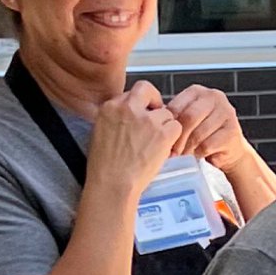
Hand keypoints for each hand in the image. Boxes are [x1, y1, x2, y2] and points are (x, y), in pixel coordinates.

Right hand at [89, 81, 180, 196]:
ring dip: (164, 125)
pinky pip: (176, 126)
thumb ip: (115, 118)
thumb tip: (129, 116)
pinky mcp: (161, 132)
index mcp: (110, 107)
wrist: (111, 185)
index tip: (142, 112)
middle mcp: (128, 108)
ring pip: (165, 112)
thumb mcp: (99, 132)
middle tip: (156, 117)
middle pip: (147, 90)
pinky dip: (173, 138)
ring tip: (155, 144)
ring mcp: (146, 119)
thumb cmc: (103, 167)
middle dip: (154, 101)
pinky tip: (163, 149)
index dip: (139, 103)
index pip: (131, 92)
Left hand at [166, 85, 249, 174]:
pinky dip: (199, 153)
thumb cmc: (202, 134)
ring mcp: (226, 112)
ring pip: (199, 133)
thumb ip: (173, 118)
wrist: (229, 148)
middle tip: (172, 152)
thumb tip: (150, 125)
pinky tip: (197, 155)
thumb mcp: (187, 120)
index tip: (162, 139)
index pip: (176, 106)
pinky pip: (208, 145)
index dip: (167, 125)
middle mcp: (214, 97)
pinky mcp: (233, 130)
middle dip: (178, 138)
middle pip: (188, 117)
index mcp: (197, 91)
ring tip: (183, 154)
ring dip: (188, 148)